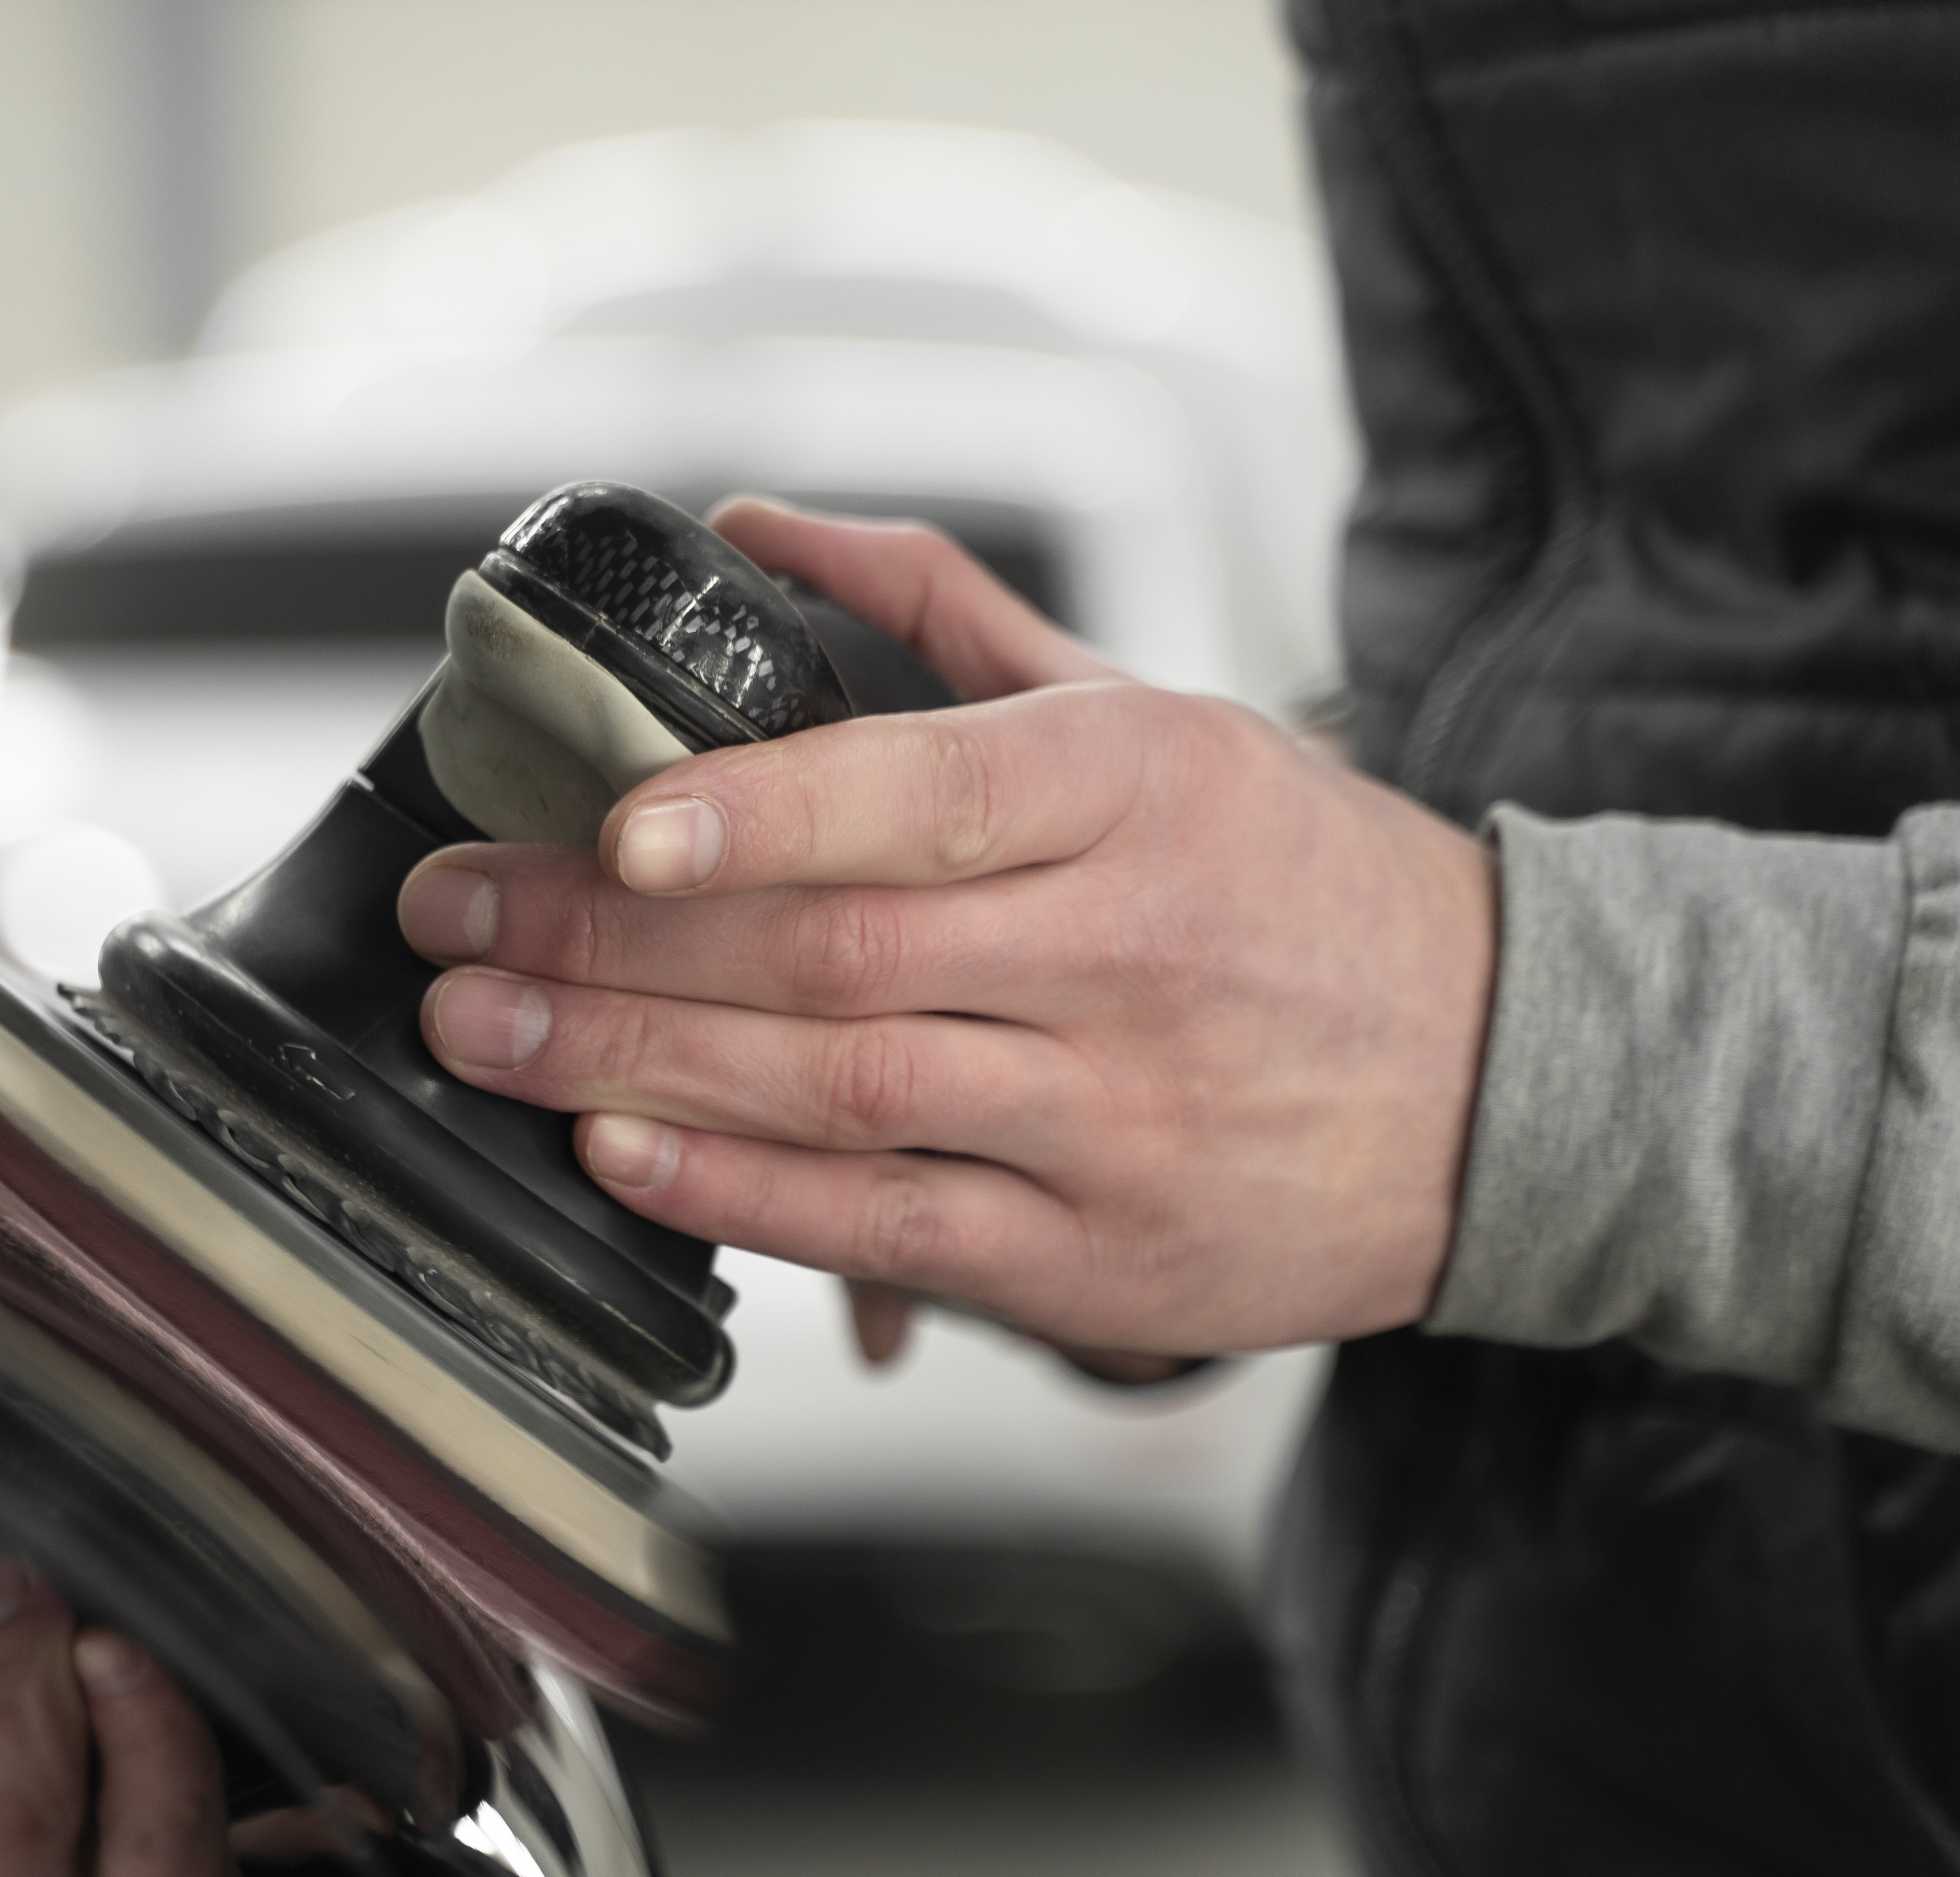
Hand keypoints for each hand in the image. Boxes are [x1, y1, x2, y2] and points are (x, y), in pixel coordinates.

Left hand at [394, 498, 1497, 1363]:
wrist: (1505, 1081)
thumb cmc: (1295, 884)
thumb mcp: (1156, 713)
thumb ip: (946, 618)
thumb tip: (749, 530)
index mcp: (1141, 794)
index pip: (921, 792)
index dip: (751, 814)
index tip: (608, 822)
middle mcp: (1129, 957)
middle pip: (826, 954)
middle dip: (605, 943)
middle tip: (454, 924)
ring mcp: (1114, 1123)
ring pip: (833, 1093)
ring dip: (629, 1066)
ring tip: (483, 1032)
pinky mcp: (1097, 1263)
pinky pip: (886, 1231)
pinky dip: (737, 1196)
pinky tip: (619, 1153)